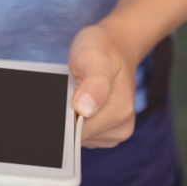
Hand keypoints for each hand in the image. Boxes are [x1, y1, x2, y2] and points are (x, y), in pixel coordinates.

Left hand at [67, 20, 139, 147]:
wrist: (115, 47)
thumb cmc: (102, 49)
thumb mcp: (94, 56)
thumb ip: (93, 83)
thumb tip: (85, 108)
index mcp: (120, 110)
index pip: (80, 131)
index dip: (66, 116)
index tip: (64, 96)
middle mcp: (122, 127)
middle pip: (80, 137)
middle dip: (70, 116)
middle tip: (71, 89)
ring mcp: (116, 133)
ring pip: (81, 138)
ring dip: (74, 118)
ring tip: (78, 93)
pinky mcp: (108, 134)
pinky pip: (85, 136)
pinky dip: (79, 120)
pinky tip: (81, 102)